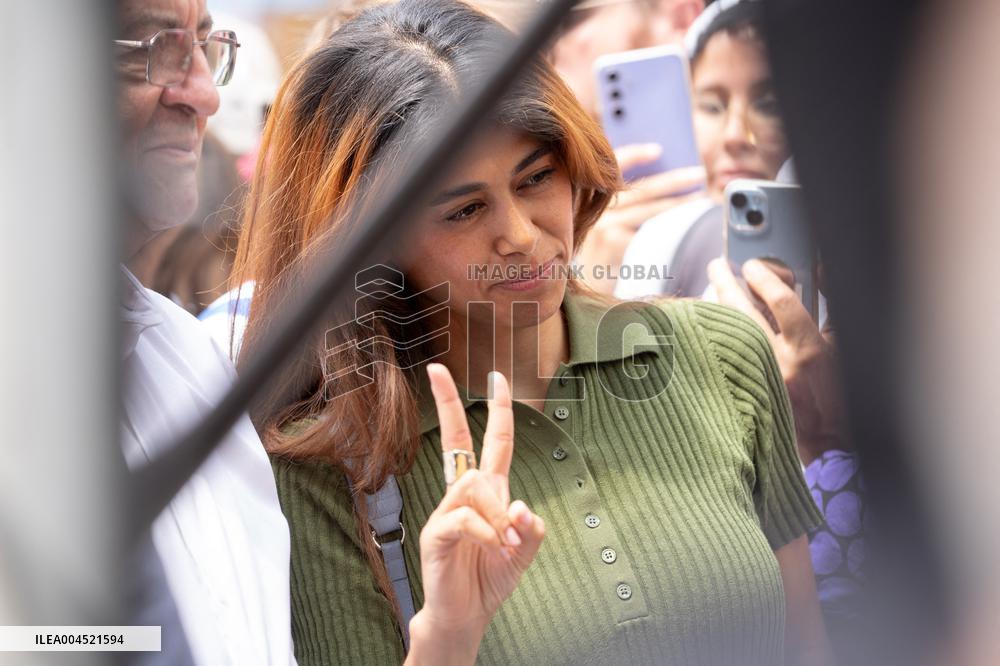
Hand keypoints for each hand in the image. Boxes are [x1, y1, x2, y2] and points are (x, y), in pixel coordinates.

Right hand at [405, 364, 544, 665]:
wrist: (466, 616)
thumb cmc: (490, 579)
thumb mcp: (524, 553)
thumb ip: (531, 529)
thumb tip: (522, 507)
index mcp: (488, 493)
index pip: (492, 442)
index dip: (497, 410)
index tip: (496, 378)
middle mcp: (464, 494)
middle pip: (456, 439)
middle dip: (448, 403)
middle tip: (437, 370)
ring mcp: (446, 511)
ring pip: (476, 487)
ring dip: (498, 515)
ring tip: (504, 545)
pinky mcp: (437, 532)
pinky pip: (464, 517)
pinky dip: (486, 533)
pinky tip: (493, 548)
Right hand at [576, 144, 705, 293]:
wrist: (582, 289)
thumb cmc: (597, 257)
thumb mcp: (600, 225)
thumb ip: (618, 206)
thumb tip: (658, 187)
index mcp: (587, 196)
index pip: (610, 168)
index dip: (635, 155)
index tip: (658, 150)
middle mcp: (592, 207)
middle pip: (639, 188)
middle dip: (672, 180)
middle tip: (698, 173)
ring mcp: (602, 224)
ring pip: (648, 207)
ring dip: (678, 200)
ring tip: (700, 195)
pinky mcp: (613, 242)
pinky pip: (648, 229)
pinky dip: (670, 224)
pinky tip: (687, 221)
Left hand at [708, 258, 846, 463]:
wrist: (826, 445)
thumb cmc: (838, 395)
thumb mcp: (844, 348)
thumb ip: (832, 308)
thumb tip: (818, 272)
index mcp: (809, 352)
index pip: (783, 302)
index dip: (766, 277)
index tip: (752, 265)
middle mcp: (778, 364)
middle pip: (742, 310)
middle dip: (726, 281)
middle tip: (717, 264)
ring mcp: (756, 378)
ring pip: (725, 330)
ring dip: (716, 303)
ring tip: (712, 287)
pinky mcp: (741, 390)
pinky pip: (721, 351)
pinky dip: (716, 331)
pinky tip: (712, 319)